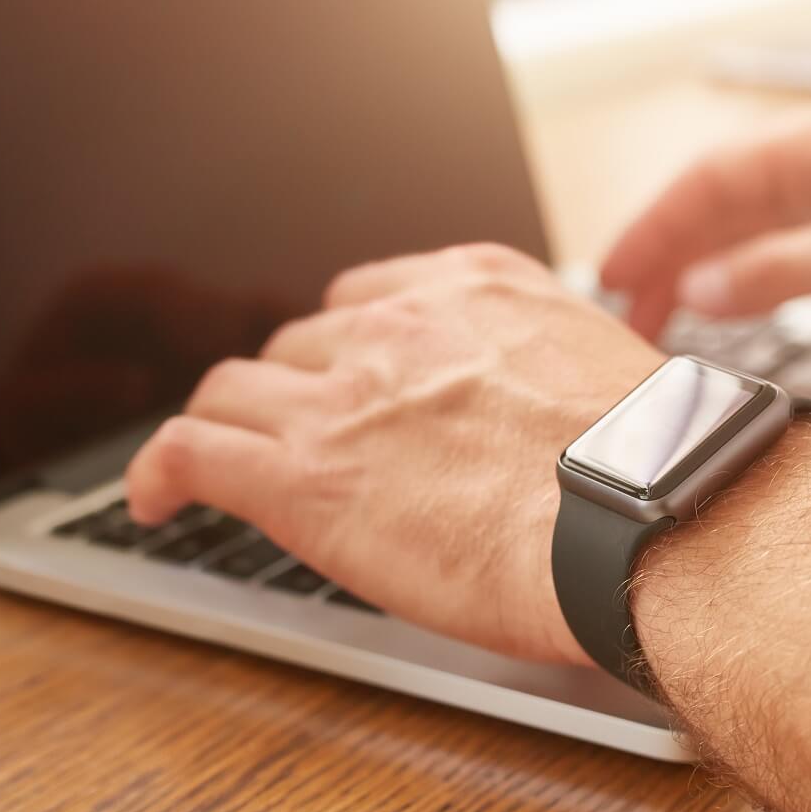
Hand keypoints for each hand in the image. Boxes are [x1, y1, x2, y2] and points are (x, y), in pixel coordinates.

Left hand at [124, 244, 666, 665]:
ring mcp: (343, 394)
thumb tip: (574, 427)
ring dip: (231, 423)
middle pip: (304, 342)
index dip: (355, 349)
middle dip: (299, 387)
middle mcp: (401, 326)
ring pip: (235, 385)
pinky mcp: (301, 472)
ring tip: (222, 464)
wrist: (645, 521)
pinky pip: (191, 448)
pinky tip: (155, 500)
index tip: (357, 380)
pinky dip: (158, 472)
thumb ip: (562, 381)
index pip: (375, 300)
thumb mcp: (615, 384)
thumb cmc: (656, 474)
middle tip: (304, 437)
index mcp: (479, 289)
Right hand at [600, 99, 810, 346]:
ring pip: (760, 228)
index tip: (613, 277)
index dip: (653, 228)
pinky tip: (743, 312)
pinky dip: (754, 282)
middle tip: (628, 312)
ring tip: (667, 320)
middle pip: (727, 202)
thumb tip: (701, 281)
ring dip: (707, 271)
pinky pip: (797, 252)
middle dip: (670, 254)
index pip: (712, 178)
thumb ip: (781, 271)